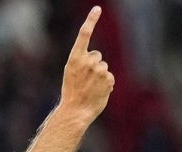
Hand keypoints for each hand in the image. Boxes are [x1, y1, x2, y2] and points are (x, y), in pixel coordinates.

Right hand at [59, 6, 113, 124]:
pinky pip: (110, 76)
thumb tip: (97, 59)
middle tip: (85, 80)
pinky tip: (97, 91)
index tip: (97, 8)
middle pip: (97, 56)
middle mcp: (87, 61)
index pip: (84, 35)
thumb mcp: (71, 73)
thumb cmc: (72, 93)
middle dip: (94, 65)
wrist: (75, 111)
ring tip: (91, 88)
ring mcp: (98, 70)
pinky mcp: (108, 78)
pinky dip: (106, 84)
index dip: (91, 20)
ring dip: (100, 75)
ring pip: (104, 66)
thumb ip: (82, 62)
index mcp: (74, 59)